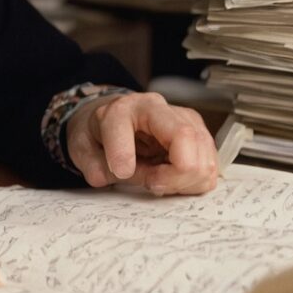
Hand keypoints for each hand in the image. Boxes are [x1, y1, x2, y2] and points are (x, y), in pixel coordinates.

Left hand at [66, 91, 217, 196]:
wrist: (114, 122)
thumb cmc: (99, 134)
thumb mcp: (82, 148)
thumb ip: (94, 165)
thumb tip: (118, 174)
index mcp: (123, 109)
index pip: (128, 128)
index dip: (124, 155)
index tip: (121, 172)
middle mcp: (158, 109)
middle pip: (185, 140)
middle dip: (171, 175)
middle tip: (150, 184)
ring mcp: (184, 121)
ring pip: (204, 158)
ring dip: (185, 182)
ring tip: (160, 181)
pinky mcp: (200, 136)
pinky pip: (210, 168)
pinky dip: (195, 182)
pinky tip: (174, 180)